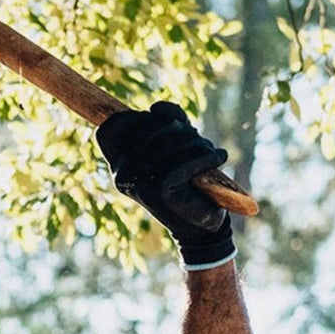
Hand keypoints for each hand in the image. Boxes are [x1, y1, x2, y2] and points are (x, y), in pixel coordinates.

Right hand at [95, 102, 235, 268]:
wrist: (201, 225)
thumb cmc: (189, 182)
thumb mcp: (177, 146)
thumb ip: (167, 122)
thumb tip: (156, 108)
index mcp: (119, 163)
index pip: (117, 123)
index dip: (145, 118)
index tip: (171, 127)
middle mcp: (123, 173)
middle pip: (151, 126)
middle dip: (182, 130)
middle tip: (200, 143)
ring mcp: (140, 183)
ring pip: (171, 141)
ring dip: (199, 143)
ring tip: (211, 154)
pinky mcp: (160, 192)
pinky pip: (185, 161)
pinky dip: (206, 158)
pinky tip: (217, 160)